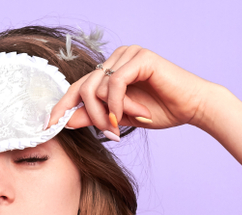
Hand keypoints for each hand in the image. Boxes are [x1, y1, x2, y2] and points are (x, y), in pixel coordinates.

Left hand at [46, 46, 214, 135]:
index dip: (62, 106)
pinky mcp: (140, 58)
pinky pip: (115, 84)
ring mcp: (128, 54)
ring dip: (107, 114)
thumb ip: (95, 116)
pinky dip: (117, 105)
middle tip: (108, 134)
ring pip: (97, 88)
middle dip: (90, 116)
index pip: (78, 86)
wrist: (193, 107)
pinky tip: (127, 117)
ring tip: (121, 127)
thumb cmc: (161, 110)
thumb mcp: (120, 117)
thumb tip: (65, 120)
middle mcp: (117, 57)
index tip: (48, 126)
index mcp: (111, 69)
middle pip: (84, 88)